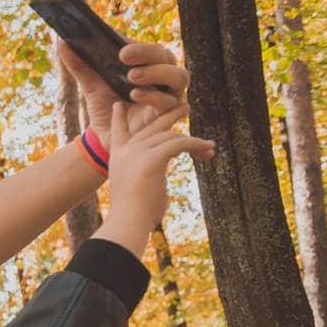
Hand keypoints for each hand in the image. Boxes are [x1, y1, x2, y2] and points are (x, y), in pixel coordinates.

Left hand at [58, 39, 189, 138]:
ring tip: (132, 76)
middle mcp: (164, 75)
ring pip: (178, 76)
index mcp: (148, 63)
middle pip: (167, 56)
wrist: (107, 140)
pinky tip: (135, 94)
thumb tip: (62, 42)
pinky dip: (154, 96)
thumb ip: (79, 65)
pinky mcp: (171, 114)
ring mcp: (170, 94)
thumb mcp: (91, 86)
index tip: (118, 42)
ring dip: (156, 73)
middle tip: (124, 55)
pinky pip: (171, 101)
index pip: (149, 47)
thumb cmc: (106, 108)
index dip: (137, 44)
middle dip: (147, 53)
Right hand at [95, 102, 214, 255]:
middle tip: (184, 107)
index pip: (117, 132)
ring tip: (209, 146)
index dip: (118, 118)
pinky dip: (197, 145)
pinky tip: (209, 149)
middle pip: (151, 128)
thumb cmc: (134, 215)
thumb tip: (157, 177)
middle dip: (169, 115)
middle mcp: (126, 151)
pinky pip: (180, 144)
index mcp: (117, 158)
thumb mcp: (134, 190)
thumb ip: (144, 176)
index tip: (118, 105)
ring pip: (171, 137)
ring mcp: (137, 152)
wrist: (128, 222)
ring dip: (193, 142)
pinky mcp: (152, 158)